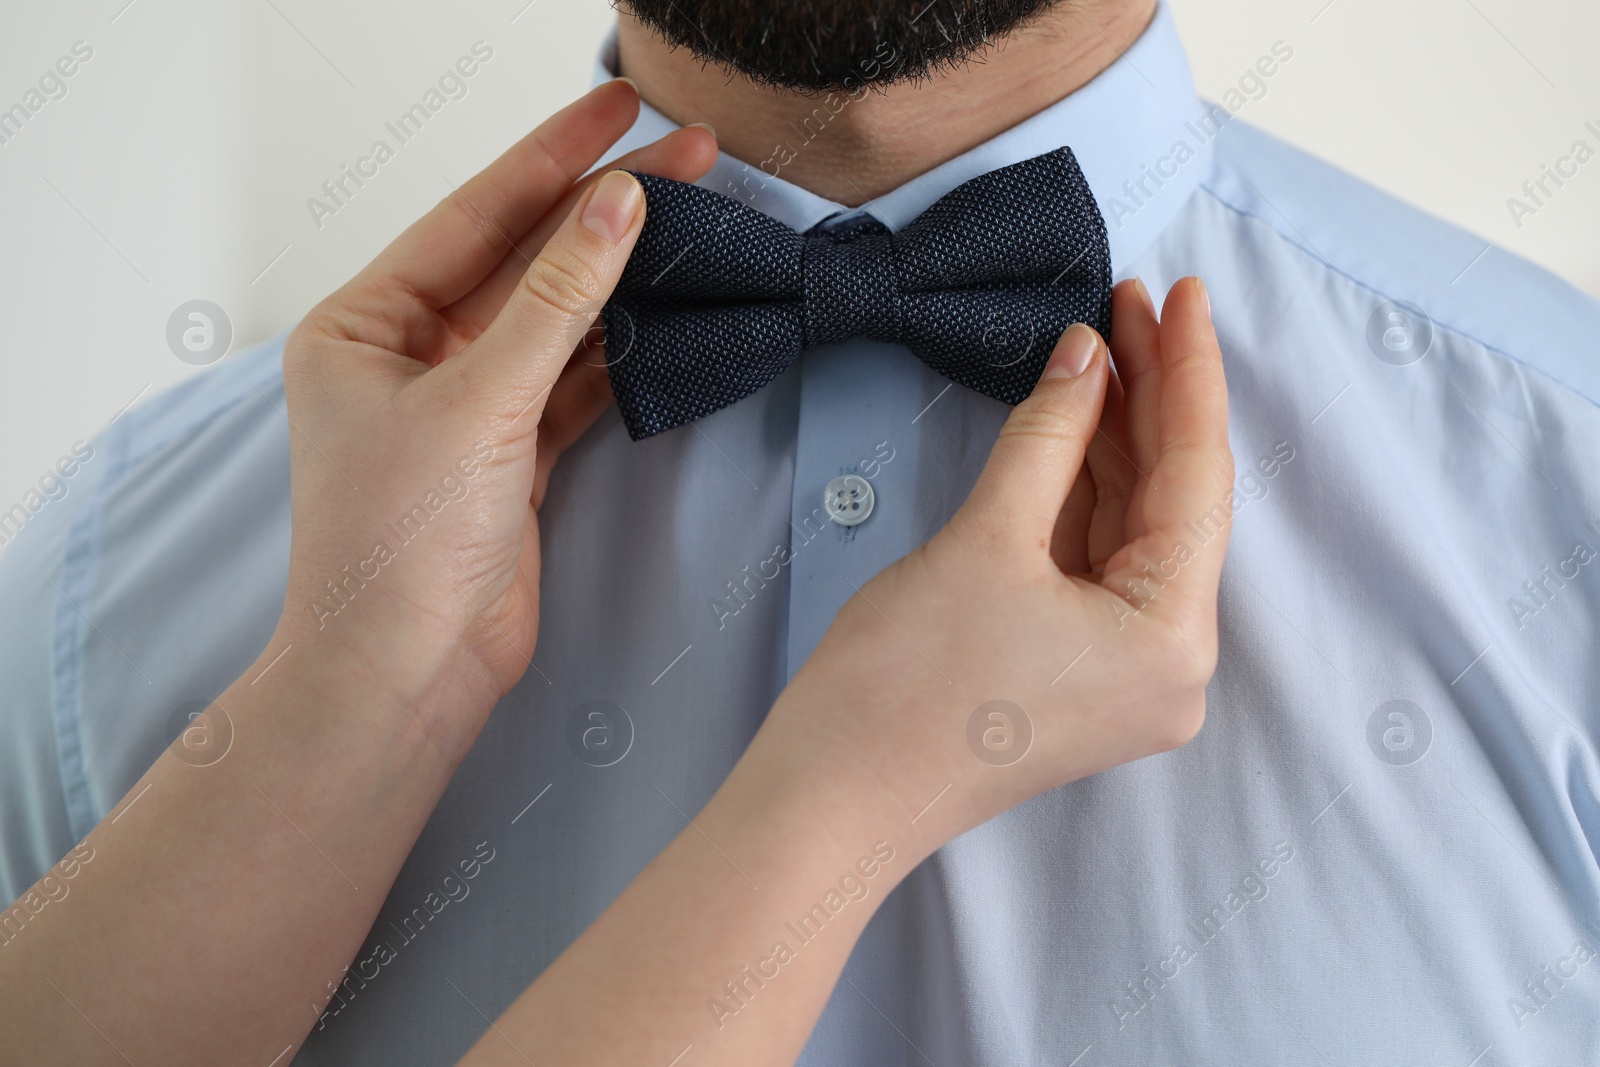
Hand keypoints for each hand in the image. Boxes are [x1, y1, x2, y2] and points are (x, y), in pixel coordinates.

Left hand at [273, 81, 715, 733]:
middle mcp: (410, 355)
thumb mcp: (477, 406)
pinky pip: (574, 379)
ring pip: (556, 320)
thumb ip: (554, 304)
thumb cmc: (396, 550)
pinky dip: (619, 351)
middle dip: (601, 212)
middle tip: (687, 156)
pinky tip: (665, 311)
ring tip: (692, 223)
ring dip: (619, 279)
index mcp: (365, 325)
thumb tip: (615, 207)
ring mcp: (466, 406)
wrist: (407, 676)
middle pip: (522, 261)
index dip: (551, 157)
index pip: (473, 216)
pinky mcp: (512, 454)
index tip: (620, 107)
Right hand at [760, 277, 1232, 852]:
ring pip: (1134, 529)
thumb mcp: (985, 539)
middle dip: (1150, 398)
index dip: (1188, 372)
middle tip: (1132, 303)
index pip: (1197, 476)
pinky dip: (1085, 493)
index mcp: (1173, 639)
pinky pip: (1099, 564)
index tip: (1181, 294)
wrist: (830, 797)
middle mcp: (1170, 665)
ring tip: (1101, 348)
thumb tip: (1088, 356)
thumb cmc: (903, 689)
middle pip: (1173, 500)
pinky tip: (1076, 424)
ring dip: (1117, 440)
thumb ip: (1050, 435)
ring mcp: (1124, 675)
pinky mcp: (1077, 674)